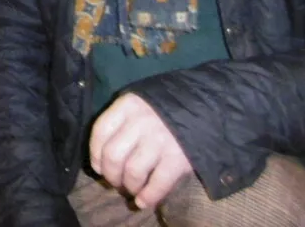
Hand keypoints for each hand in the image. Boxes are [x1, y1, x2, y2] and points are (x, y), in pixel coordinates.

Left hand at [89, 93, 192, 208]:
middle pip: (113, 155)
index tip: (99, 168)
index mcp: (128, 105)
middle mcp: (141, 121)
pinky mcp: (178, 158)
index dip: (96, 154)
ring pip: (132, 172)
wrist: (208, 106)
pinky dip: (148, 197)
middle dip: (111, 175)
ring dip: (129, 187)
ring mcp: (160, 140)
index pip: (100, 131)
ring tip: (132, 190)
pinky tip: (144, 202)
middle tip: (117, 183)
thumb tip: (102, 157)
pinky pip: (157, 184)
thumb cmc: (168, 107)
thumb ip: (122, 121)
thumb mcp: (142, 103)